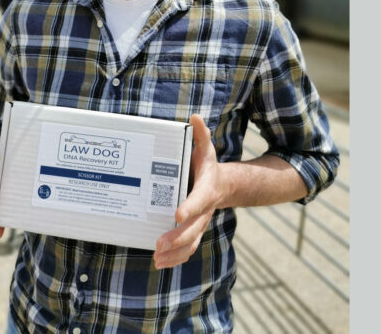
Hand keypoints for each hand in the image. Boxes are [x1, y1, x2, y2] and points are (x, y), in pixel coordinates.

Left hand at [153, 114, 222, 268]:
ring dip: (175, 253)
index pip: (199, 200)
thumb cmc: (207, 166)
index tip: (178, 214)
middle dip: (177, 237)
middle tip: (159, 243)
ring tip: (157, 258)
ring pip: (191, 243)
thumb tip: (194, 117)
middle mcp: (205, 210)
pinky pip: (188, 249)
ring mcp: (200, 223)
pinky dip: (176, 258)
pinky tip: (160, 262)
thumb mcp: (205, 149)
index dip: (190, 207)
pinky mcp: (194, 231)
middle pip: (194, 228)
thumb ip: (200, 135)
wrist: (223, 185)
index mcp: (207, 189)